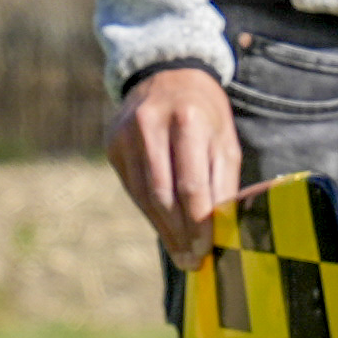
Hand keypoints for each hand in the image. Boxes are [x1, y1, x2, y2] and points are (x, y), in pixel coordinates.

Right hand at [108, 62, 239, 254]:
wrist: (167, 75)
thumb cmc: (206, 114)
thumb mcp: (225, 140)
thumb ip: (223, 183)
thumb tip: (222, 231)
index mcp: (187, 121)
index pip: (190, 185)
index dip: (197, 223)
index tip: (205, 251)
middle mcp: (151, 126)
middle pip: (163, 195)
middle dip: (179, 234)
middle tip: (192, 261)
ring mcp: (125, 136)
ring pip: (144, 197)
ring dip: (163, 231)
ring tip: (181, 254)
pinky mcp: (112, 146)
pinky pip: (133, 189)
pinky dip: (150, 213)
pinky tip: (165, 229)